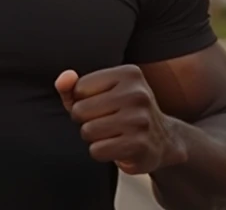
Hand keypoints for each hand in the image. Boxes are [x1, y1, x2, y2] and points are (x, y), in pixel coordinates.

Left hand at [55, 65, 186, 174]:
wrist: (162, 141)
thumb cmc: (121, 113)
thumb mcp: (100, 94)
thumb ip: (72, 86)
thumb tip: (63, 79)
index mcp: (129, 74)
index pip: (79, 88)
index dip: (83, 101)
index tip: (103, 105)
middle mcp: (137, 94)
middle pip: (81, 110)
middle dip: (86, 121)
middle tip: (108, 122)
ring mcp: (140, 120)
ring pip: (87, 131)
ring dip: (94, 138)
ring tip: (113, 134)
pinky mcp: (139, 146)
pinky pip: (96, 150)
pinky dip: (101, 152)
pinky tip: (119, 147)